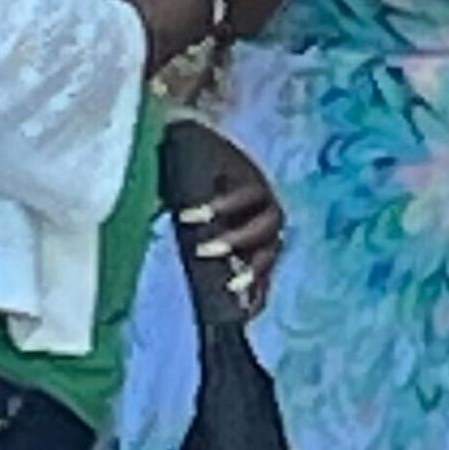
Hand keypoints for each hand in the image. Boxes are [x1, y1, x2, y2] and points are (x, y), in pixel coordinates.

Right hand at [163, 121, 282, 321]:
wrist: (178, 136)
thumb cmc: (180, 189)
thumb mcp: (190, 227)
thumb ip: (192, 249)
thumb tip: (181, 294)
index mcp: (254, 232)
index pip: (264, 265)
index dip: (260, 288)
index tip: (246, 312)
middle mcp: (264, 214)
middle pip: (271, 248)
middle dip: (252, 270)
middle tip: (227, 286)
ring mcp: (262, 192)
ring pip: (263, 224)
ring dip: (235, 241)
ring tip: (202, 249)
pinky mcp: (248, 169)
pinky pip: (241, 193)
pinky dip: (217, 207)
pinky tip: (190, 216)